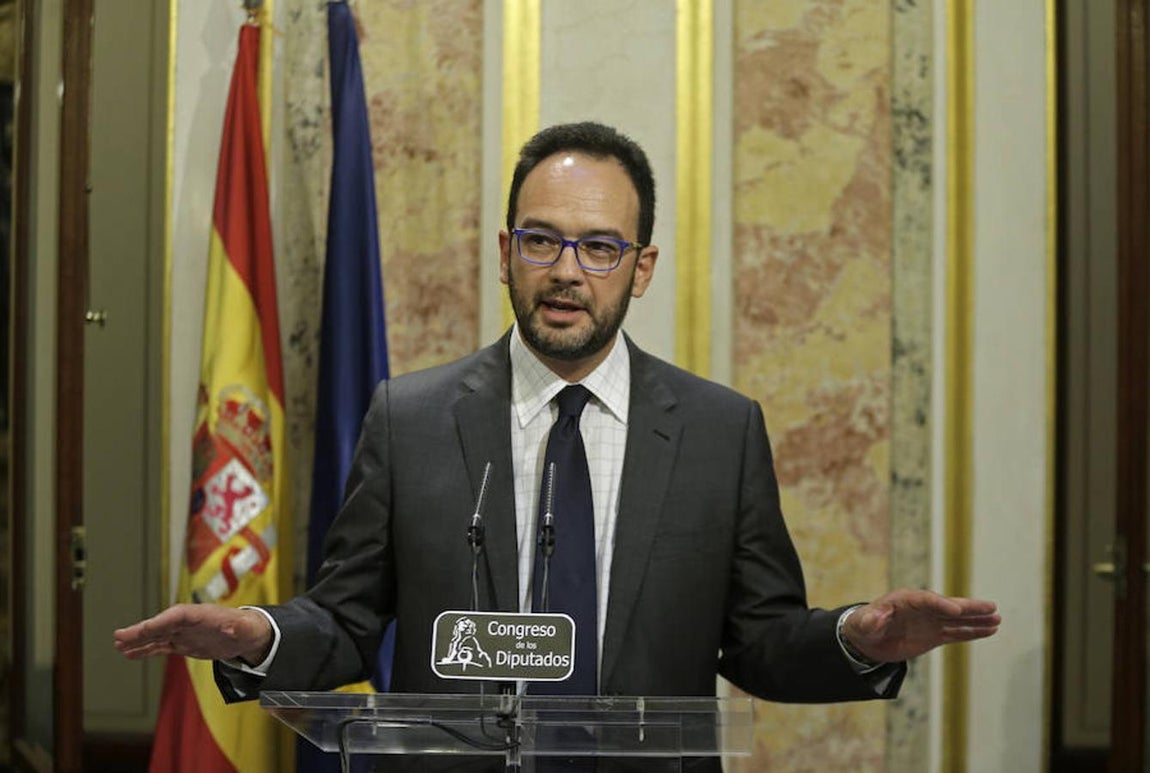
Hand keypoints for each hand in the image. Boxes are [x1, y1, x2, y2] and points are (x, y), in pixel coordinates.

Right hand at [113, 603, 272, 664]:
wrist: (247, 635)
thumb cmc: (246, 628)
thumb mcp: (245, 628)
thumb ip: (237, 627)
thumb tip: (231, 628)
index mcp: (200, 614)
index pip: (175, 616)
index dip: (159, 622)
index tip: (143, 628)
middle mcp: (187, 621)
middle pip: (160, 624)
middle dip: (141, 630)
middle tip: (119, 636)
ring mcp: (183, 632)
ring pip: (156, 636)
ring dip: (138, 640)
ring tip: (118, 645)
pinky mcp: (182, 643)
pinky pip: (160, 646)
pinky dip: (145, 650)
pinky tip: (130, 654)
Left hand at [842, 588, 999, 662]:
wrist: (867, 639)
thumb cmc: (864, 626)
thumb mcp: (863, 624)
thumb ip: (871, 620)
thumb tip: (876, 618)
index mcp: (904, 600)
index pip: (925, 600)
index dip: (941, 604)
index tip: (956, 611)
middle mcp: (922, 608)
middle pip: (948, 606)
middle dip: (969, 607)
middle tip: (990, 607)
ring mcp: (930, 621)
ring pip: (958, 620)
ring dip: (977, 619)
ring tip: (998, 618)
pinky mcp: (935, 635)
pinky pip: (957, 633)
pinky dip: (973, 632)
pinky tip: (990, 630)